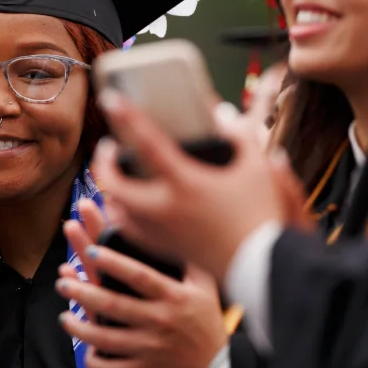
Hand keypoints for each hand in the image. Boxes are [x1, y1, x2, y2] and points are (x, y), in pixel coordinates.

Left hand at [57, 206, 226, 367]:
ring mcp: (151, 348)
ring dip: (80, 327)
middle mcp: (160, 321)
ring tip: (64, 315)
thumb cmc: (206, 320)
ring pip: (106, 339)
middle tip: (63, 281)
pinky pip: (112, 366)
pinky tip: (85, 348)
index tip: (91, 249)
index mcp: (174, 297)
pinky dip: (94, 358)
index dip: (115, 262)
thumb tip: (167, 227)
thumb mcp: (205, 286)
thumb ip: (187, 258)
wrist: (216, 366)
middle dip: (84, 291)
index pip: (140, 276)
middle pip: (115, 305)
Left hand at [92, 90, 297, 283]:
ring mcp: (164, 232)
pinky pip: (131, 232)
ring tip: (115, 176)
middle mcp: (167, 208)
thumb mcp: (257, 167)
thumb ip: (240, 136)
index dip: (127, 118)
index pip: (148, 143)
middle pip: (116, 184)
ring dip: (111, 190)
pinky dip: (123, 216)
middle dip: (104, 163)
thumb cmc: (262, 215)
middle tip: (109, 148)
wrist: (263, 266)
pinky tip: (127, 209)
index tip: (112, 101)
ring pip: (119, 211)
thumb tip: (222, 115)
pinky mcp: (168, 250)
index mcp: (186, 182)